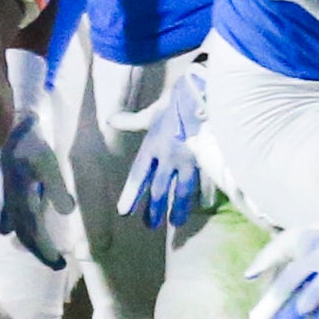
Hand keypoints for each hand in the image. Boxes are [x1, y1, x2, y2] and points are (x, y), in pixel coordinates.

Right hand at [0, 110, 76, 268]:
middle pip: (21, 234)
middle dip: (36, 249)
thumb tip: (67, 212)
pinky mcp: (0, 186)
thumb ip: (57, 189)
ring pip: (6, 225)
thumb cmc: (31, 142)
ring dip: (21, 235)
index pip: (32, 236)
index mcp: (21, 202)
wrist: (11, 122)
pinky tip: (15, 219)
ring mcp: (1, 195)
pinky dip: (10, 221)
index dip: (45, 253)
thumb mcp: (49, 164)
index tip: (60, 264)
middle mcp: (9, 203)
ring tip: (34, 240)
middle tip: (53, 260)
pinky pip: (1, 212)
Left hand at [116, 68, 212, 227]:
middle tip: (149, 225)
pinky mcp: (208, 159)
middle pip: (158, 189)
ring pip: (182, 192)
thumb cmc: (176, 101)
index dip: (132, 194)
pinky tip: (203, 208)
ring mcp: (189, 159)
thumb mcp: (152, 112)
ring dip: (177, 209)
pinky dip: (204, 197)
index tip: (125, 211)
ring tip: (175, 222)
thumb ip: (132, 121)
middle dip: (153, 209)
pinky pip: (205, 183)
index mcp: (153, 144)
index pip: (138, 175)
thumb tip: (111, 119)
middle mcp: (168, 156)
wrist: (205, 92)